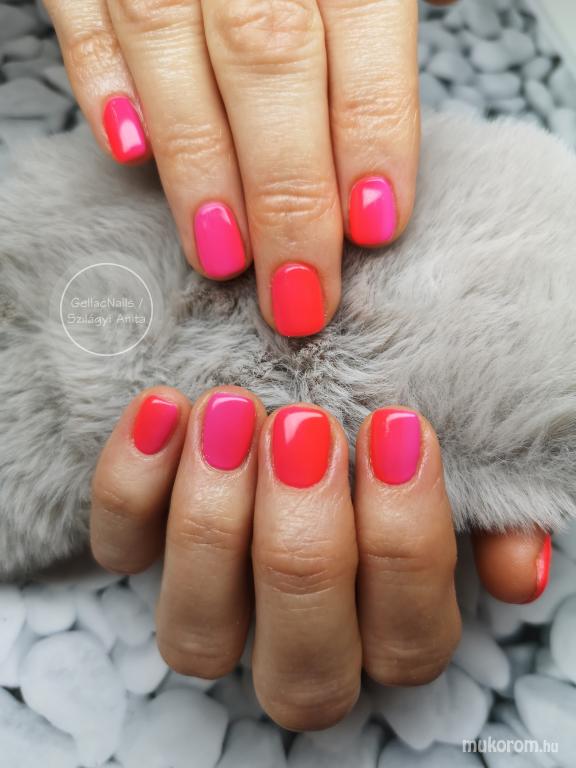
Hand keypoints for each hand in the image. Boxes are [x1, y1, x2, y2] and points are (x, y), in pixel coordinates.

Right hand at [45, 0, 452, 336]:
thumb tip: (421, 48)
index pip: (360, 37)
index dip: (369, 138)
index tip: (374, 227)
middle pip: (268, 60)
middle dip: (286, 193)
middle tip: (298, 293)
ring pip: (171, 47)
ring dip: (197, 165)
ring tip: (223, 257)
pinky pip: (83, 8)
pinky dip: (100, 80)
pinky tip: (124, 153)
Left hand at [90, 386, 549, 729]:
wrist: (296, 377)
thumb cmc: (380, 425)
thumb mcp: (443, 464)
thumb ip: (492, 518)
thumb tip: (515, 573)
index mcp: (384, 625)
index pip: (407, 639)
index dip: (403, 542)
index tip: (394, 426)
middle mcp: (296, 638)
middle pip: (304, 668)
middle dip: (303, 544)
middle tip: (305, 426)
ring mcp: (212, 605)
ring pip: (200, 637)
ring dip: (214, 520)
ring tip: (232, 411)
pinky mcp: (143, 555)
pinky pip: (121, 549)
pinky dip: (133, 482)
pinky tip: (166, 407)